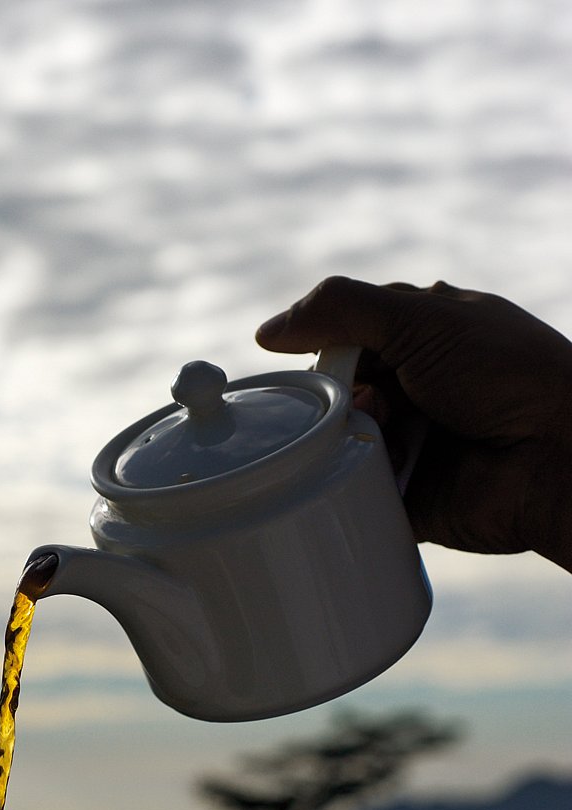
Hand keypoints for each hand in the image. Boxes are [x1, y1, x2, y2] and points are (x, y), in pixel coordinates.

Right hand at [256, 276, 571, 568]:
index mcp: (426, 337)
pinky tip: (362, 479)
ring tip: (380, 437)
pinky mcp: (407, 501)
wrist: (559, 456)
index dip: (325, 344)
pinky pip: (353, 496)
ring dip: (343, 439)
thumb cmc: (506, 374)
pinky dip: (346, 489)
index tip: (323, 358)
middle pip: (337, 390)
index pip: (347, 334)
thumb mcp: (421, 317)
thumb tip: (267, 330)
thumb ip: (341, 308)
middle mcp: (417, 390)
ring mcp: (412, 446)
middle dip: (335, 394)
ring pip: (338, 442)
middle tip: (365, 401)